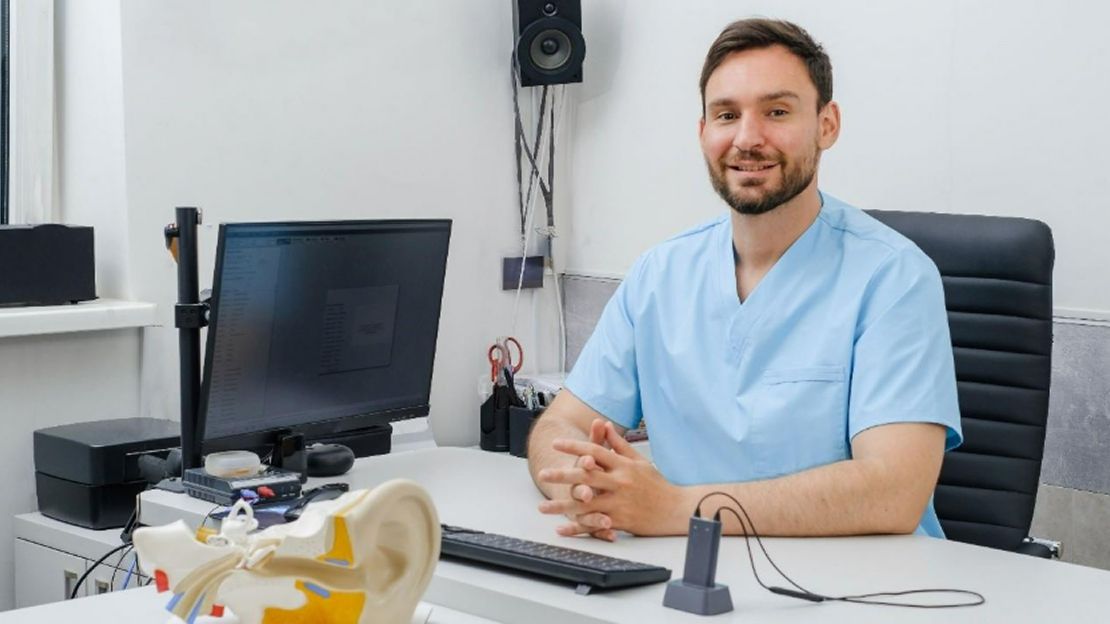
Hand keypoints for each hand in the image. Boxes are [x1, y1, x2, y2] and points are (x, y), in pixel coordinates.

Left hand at [538, 421, 686, 536]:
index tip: (556, 444)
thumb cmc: (657, 484)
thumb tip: (604, 424)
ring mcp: (620, 503)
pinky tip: (561, 529)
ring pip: (586, 504)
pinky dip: (578, 528)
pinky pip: (594, 525)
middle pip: (586, 477)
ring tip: (543, 507)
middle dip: (562, 475)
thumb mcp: (638, 460)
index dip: (574, 446)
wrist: (677, 508)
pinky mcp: (621, 521)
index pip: (595, 451)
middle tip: (542, 475)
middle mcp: (620, 483)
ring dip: (562, 506)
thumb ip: (618, 444)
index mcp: (623, 465)